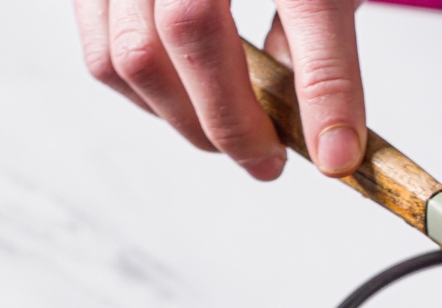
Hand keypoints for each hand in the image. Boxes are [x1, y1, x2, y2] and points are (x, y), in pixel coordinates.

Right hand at [73, 0, 365, 180]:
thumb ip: (321, 38)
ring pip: (133, 56)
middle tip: (270, 159)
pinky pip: (102, 54)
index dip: (326, 87)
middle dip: (234, 120)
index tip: (339, 153)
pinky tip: (186, 104)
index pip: (310, 3)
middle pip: (192, 30)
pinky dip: (147, 98)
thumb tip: (319, 130)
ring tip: (229, 134)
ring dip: (186, 120)